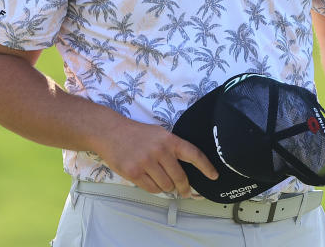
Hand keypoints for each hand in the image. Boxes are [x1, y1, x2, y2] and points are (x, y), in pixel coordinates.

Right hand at [92, 119, 217, 196]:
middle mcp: (159, 150)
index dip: (206, 167)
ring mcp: (146, 162)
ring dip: (166, 187)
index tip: (214, 176)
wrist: (110, 132)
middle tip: (185, 192)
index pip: (193, 154)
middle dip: (184, 188)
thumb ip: (172, 149)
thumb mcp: (158, 134)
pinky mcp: (134, 173)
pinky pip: (152, 189)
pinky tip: (150, 180)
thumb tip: (186, 170)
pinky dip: (154, 188)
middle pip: (180, 177)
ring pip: (166, 186)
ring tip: (160, 179)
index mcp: (168, 139)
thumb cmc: (136, 134)